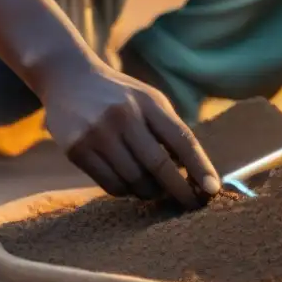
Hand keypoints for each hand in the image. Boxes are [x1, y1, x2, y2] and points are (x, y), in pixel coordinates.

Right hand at [41, 61, 219, 208]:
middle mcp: (124, 116)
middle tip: (190, 204)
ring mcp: (98, 133)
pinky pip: (111, 185)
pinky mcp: (77, 150)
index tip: (213, 190)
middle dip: (179, 190)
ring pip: (134, 181)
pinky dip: (126, 190)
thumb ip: (169, 131)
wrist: (68, 76)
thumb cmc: (119, 95)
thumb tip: (193, 175)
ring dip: (150, 192)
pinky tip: (129, 183)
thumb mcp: (148, 100)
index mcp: (148, 102)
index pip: (182, 139)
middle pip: (159, 165)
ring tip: (153, 189)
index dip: (201, 167)